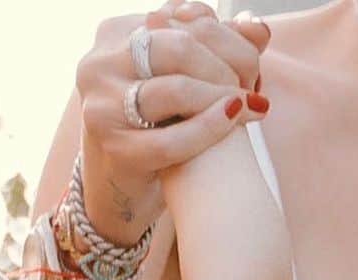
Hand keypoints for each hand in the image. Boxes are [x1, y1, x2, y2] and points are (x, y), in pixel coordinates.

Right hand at [76, 4, 270, 190]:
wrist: (120, 182)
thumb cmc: (155, 124)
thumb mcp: (179, 77)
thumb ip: (216, 47)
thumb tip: (257, 28)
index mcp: (116, 32)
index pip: (185, 18)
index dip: (229, 39)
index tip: (250, 66)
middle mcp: (101, 63)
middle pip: (182, 47)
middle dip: (227, 67)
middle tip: (251, 89)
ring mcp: (102, 107)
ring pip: (176, 89)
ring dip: (221, 97)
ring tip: (246, 108)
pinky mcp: (113, 149)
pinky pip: (170, 140)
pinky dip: (207, 130)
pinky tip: (232, 123)